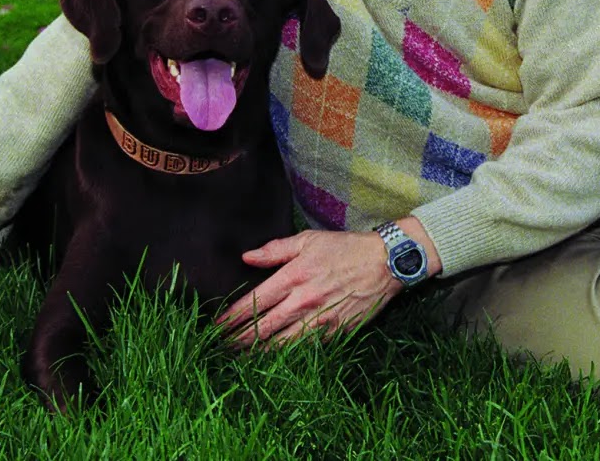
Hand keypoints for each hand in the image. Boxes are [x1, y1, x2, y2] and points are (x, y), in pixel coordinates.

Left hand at [216, 229, 399, 346]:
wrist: (383, 263)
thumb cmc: (345, 248)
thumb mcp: (308, 240)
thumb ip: (275, 250)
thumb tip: (247, 257)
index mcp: (293, 277)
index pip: (253, 302)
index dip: (231, 317)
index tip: (216, 326)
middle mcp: (302, 302)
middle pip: (262, 328)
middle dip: (238, 340)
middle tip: (220, 347)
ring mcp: (319, 321)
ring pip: (280, 344)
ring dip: (257, 352)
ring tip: (239, 358)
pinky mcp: (333, 333)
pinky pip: (304, 349)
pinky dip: (286, 355)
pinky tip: (273, 358)